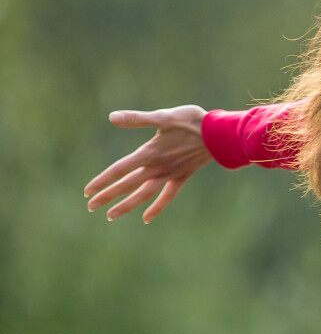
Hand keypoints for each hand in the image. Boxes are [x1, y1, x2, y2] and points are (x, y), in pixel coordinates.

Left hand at [84, 105, 213, 222]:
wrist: (221, 134)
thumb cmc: (192, 121)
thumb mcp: (164, 116)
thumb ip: (138, 119)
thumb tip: (112, 117)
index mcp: (149, 152)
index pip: (120, 169)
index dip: (103, 180)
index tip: (87, 191)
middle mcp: (157, 167)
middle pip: (128, 184)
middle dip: (109, 195)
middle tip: (91, 206)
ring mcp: (170, 174)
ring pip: (144, 193)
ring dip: (127, 205)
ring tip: (111, 216)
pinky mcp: (182, 176)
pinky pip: (168, 195)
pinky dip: (157, 206)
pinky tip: (146, 217)